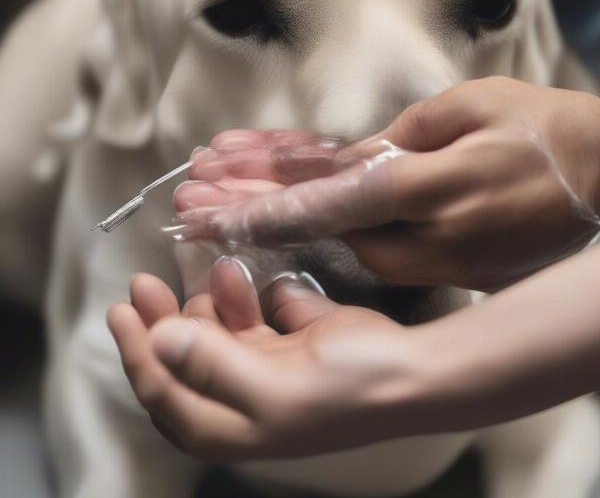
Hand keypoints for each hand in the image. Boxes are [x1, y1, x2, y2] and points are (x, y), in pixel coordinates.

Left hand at [108, 246, 599, 461]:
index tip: (120, 309)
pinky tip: (245, 277)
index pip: (164, 393)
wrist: (414, 371)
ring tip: (220, 272)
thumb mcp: (276, 387)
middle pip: (182, 360)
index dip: (137, 353)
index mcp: (231, 426)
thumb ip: (213, 365)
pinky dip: (243, 296)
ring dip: (209, 302)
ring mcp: (264, 368)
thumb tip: (161, 341)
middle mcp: (241, 399)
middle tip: (146, 281)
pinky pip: (250, 315)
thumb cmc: (348, 388)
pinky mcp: (287, 340)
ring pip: (214, 332)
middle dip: (163, 320)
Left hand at [173, 77, 599, 290]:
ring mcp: (427, 259)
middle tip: (186, 200)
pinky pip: (368, 245)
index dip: (255, 208)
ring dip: (272, 216)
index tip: (202, 213)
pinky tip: (278, 207)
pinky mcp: (438, 268)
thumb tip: (338, 167)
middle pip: (312, 229)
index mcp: (420, 190)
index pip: (319, 206)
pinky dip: (321, 226)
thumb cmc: (534, 131)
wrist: (598, 177)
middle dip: (244, 212)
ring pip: (332, 240)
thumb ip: (393, 144)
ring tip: (213, 190)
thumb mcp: (464, 111)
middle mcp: (415, 236)